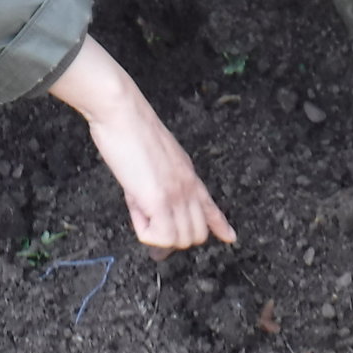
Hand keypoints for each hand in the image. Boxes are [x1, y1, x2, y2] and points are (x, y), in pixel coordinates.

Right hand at [47, 37, 235, 250]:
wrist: (122, 112)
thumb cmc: (130, 129)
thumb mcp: (155, 159)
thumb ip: (160, 182)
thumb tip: (150, 208)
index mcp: (189, 174)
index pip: (210, 206)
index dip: (220, 225)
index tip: (230, 237)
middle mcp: (188, 186)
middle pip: (197, 234)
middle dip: (172, 236)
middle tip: (148, 219)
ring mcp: (176, 194)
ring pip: (180, 240)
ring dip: (157, 235)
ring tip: (139, 208)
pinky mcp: (158, 199)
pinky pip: (160, 236)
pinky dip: (146, 233)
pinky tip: (136, 211)